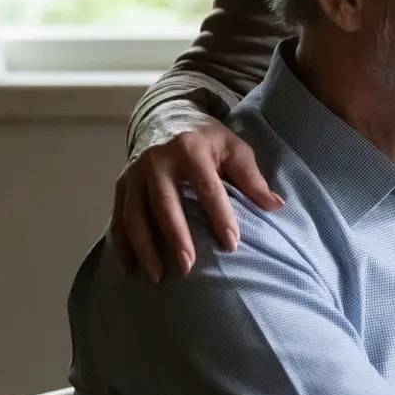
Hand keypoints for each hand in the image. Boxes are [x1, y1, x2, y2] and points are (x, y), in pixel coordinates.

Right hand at [110, 108, 281, 281]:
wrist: (166, 117)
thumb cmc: (207, 138)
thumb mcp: (233, 148)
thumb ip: (252, 178)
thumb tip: (276, 206)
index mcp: (190, 148)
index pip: (207, 187)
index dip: (220, 216)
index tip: (232, 245)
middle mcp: (157, 159)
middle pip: (165, 204)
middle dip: (176, 237)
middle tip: (188, 267)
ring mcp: (135, 172)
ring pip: (135, 215)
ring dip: (144, 248)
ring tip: (157, 277)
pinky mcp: (122, 184)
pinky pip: (118, 217)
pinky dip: (121, 244)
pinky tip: (128, 269)